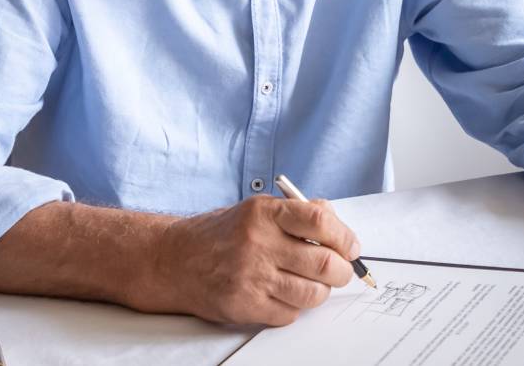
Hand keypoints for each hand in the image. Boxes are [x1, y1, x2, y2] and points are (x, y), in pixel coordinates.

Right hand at [137, 195, 358, 325]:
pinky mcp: (243, 305)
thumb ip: (297, 213)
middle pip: (324, 263)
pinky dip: (295, 308)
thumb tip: (339, 227)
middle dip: (342, 271)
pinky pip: (290, 314)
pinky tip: (283, 295)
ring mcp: (250, 277)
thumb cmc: (220, 235)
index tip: (350, 247)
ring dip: (321, 292)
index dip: (345, 237)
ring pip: (312, 293)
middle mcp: (258, 243)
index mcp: (265, 213)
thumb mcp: (256, 209)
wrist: (172, 260)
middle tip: (340, 271)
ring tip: (313, 285)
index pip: (321, 221)